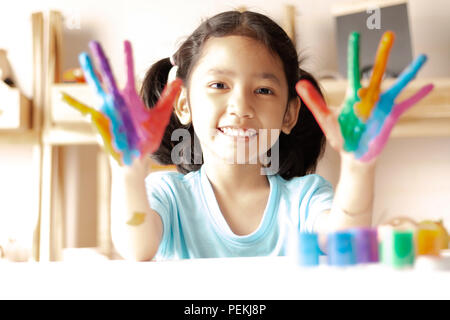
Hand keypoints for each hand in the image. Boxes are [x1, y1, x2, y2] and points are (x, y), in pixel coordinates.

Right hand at [61, 40, 181, 165]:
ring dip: (89, 73)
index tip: (126, 42)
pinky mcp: (99, 120)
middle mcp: (116, 100)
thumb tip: (179, 79)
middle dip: (102, 60)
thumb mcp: (160, 115)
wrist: (136, 156)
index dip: (127, 57)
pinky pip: (83, 110)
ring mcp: (106, 109)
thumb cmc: (147, 137)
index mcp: (130, 98)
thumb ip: (168, 96)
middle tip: (94, 42)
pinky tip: (60, 96)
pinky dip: (72, 103)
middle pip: (108, 75)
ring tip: (82, 59)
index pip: (128, 73)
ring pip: (95, 87)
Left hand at [295, 31, 432, 161]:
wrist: (353, 154)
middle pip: (378, 72)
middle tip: (390, 35)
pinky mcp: (391, 117)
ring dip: (409, 72)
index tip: (354, 36)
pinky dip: (418, 97)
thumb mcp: (325, 118)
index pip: (354, 71)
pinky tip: (429, 87)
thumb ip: (314, 101)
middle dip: (383, 55)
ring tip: (422, 58)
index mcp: (353, 96)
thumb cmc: (340, 136)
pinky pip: (407, 105)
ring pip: (397, 85)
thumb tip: (299, 83)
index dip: (354, 54)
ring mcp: (382, 106)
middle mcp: (369, 98)